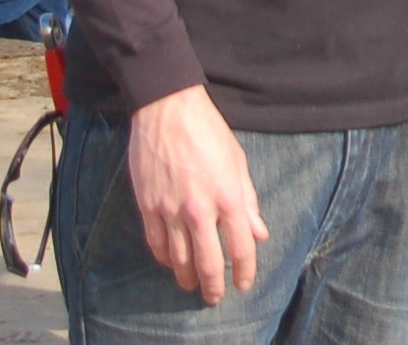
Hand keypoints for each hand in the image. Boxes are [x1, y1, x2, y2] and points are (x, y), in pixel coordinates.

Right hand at [127, 86, 267, 303]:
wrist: (168, 109)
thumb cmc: (209, 131)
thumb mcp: (237, 161)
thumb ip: (248, 201)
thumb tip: (259, 233)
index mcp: (228, 196)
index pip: (241, 247)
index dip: (244, 271)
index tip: (243, 284)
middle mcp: (200, 209)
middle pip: (208, 264)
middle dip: (213, 287)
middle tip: (215, 298)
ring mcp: (170, 210)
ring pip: (179, 261)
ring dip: (187, 278)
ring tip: (193, 284)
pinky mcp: (148, 207)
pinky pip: (156, 245)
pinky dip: (165, 259)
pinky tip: (172, 262)